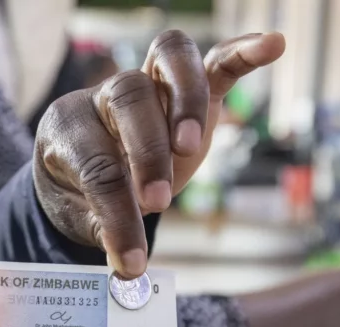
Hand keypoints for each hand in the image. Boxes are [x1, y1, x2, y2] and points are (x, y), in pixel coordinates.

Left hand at [34, 31, 285, 278]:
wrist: (83, 168)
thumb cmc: (81, 192)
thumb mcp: (80, 217)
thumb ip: (103, 232)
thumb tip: (128, 267)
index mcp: (67, 128)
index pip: (95, 166)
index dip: (116, 217)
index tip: (130, 262)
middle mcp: (102, 95)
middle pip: (128, 97)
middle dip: (147, 153)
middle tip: (158, 203)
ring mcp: (147, 83)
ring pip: (166, 59)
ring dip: (185, 102)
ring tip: (190, 148)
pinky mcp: (183, 86)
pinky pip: (214, 58)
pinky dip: (243, 52)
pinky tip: (272, 46)